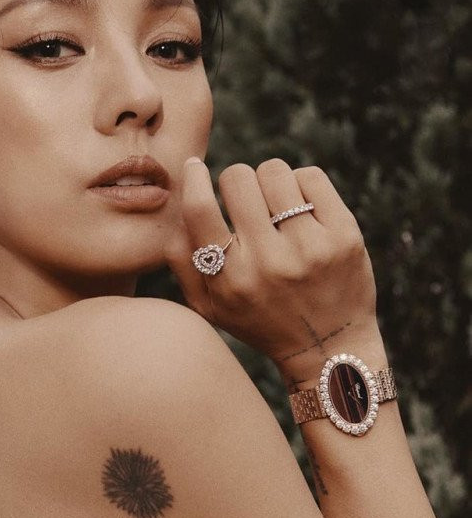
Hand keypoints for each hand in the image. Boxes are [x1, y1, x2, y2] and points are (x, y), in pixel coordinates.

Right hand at [165, 158, 381, 386]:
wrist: (329, 348)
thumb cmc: (261, 322)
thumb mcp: (211, 307)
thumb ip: (182, 263)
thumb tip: (173, 208)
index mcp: (230, 280)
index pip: (199, 210)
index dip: (193, 179)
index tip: (195, 168)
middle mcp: (269, 262)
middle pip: (238, 178)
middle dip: (237, 182)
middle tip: (246, 201)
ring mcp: (310, 248)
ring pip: (276, 171)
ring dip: (270, 182)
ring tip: (275, 206)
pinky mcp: (345, 236)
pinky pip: (312, 177)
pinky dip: (302, 184)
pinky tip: (302, 208)